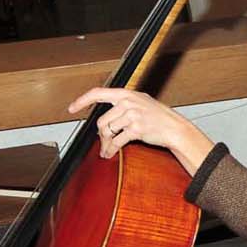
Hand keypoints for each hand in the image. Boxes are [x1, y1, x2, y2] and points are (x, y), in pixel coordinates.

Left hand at [69, 87, 214, 172]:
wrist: (175, 128)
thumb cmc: (159, 118)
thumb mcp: (141, 103)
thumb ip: (124, 105)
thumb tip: (105, 119)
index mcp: (127, 94)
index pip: (98, 93)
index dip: (83, 100)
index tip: (72, 107)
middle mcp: (129, 102)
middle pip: (102, 120)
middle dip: (101, 134)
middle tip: (104, 142)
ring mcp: (133, 114)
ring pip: (108, 131)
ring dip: (106, 143)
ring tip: (107, 149)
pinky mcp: (136, 128)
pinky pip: (117, 141)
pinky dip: (111, 149)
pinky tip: (110, 153)